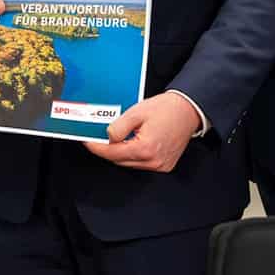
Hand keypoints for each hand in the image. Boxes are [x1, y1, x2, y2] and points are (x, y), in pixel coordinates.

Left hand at [84, 92, 199, 172]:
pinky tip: (130, 142)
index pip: (112, 153)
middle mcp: (153, 161)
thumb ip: (119, 126)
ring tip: (115, 138)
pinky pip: (141, 163)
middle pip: (119, 160)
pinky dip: (132, 155)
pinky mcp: (164, 165)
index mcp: (145, 148)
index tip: (87, 141)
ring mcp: (160, 165)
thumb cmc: (166, 109)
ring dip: (119, 152)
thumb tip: (107, 137)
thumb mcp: (137, 112)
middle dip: (106, 149)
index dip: (96, 147)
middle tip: (97, 138)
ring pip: (129, 163)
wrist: (188, 110)